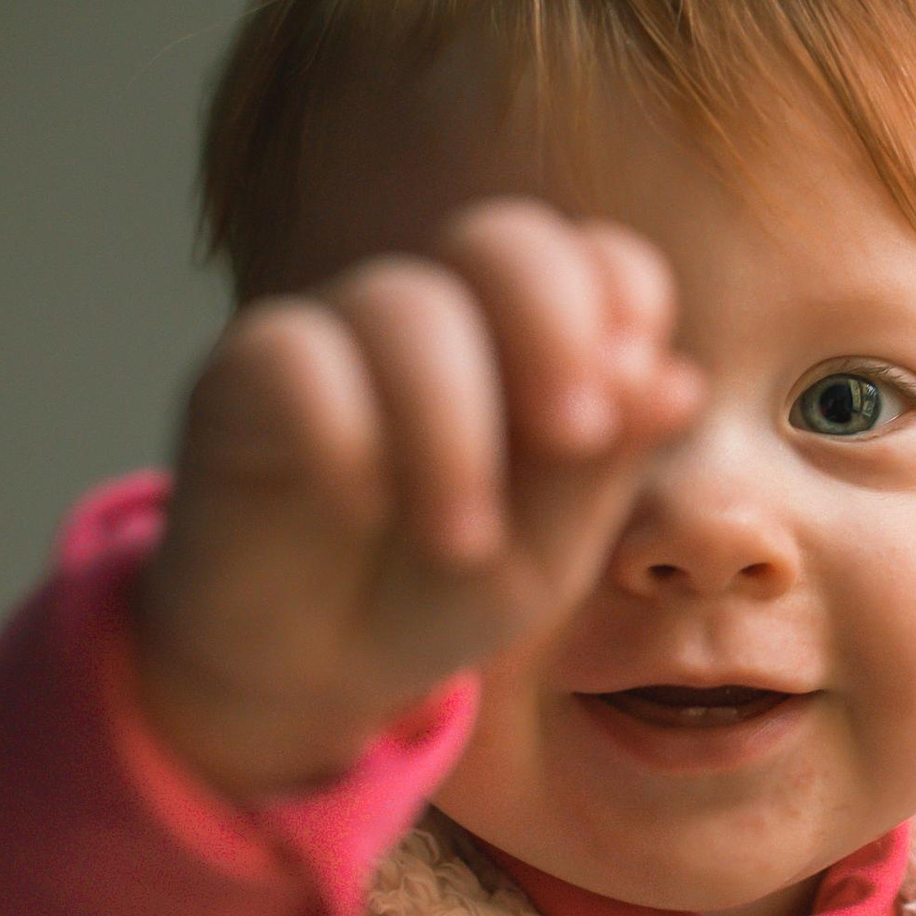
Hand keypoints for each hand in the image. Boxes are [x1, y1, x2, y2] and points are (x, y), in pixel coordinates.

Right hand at [133, 203, 701, 799]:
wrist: (311, 675)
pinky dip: (344, 432)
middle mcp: (436, 313)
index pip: (591, 258)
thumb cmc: (439, 591)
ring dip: (453, 426)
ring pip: (402, 302)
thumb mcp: (545, 553)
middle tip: (577, 435)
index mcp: (526, 337)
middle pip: (500, 240)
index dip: (622, 299)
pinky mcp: (239, 374)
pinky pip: (293, 352)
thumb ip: (600, 466)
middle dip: (555, 327)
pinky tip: (360, 508)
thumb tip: (676, 380)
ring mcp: (335, 330)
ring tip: (465, 541)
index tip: (630, 402)